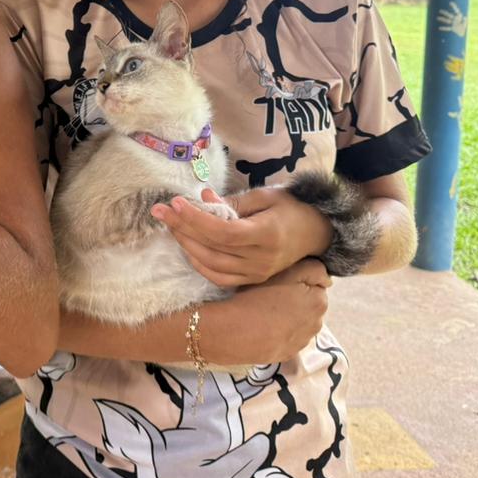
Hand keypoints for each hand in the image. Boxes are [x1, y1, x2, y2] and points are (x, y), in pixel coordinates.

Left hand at [151, 185, 332, 286]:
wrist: (316, 232)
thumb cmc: (290, 207)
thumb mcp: (265, 196)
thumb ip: (232, 202)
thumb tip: (202, 198)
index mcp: (267, 234)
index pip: (223, 232)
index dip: (195, 219)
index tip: (175, 203)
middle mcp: (262, 259)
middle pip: (212, 249)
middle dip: (182, 229)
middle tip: (161, 211)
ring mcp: (257, 273)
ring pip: (212, 266)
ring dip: (186, 246)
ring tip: (170, 225)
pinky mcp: (253, 280)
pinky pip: (219, 278)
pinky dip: (199, 264)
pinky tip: (186, 247)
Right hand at [200, 259, 331, 365]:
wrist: (232, 333)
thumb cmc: (257, 297)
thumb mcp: (286, 271)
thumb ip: (313, 270)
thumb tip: (327, 279)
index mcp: (319, 302)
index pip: (317, 283)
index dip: (298, 278)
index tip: (281, 280)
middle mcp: (317, 324)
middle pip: (309, 303)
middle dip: (296, 298)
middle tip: (271, 293)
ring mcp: (302, 341)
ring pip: (299, 321)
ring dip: (289, 315)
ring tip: (265, 310)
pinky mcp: (287, 354)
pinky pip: (288, 337)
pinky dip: (281, 331)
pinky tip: (264, 326)